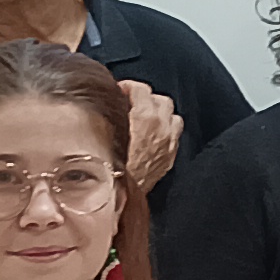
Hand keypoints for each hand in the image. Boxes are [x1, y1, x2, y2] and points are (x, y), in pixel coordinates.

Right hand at [117, 79, 183, 193]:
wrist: (120, 193)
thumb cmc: (109, 166)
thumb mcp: (104, 133)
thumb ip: (110, 114)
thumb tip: (108, 104)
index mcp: (145, 117)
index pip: (141, 88)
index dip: (128, 87)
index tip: (120, 91)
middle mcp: (161, 127)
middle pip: (161, 100)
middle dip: (147, 99)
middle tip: (133, 103)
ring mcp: (169, 142)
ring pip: (172, 116)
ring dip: (161, 114)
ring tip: (147, 118)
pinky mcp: (170, 156)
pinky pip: (174, 136)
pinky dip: (166, 132)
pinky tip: (153, 136)